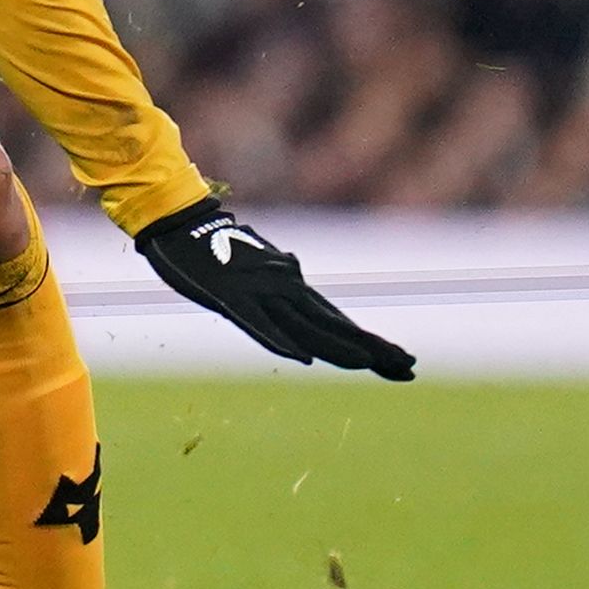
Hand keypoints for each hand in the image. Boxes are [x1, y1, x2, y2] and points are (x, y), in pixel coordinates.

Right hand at [135, 197, 415, 378]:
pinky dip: (280, 341)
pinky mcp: (231, 297)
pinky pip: (258, 324)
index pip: (339, 322)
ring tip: (368, 363)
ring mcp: (259, 293)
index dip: (372, 344)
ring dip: (337, 347)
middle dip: (372, 349)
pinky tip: (302, 358)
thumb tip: (296, 268)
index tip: (404, 362)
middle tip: (409, 368)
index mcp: (291, 286)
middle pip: (333, 327)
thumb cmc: (213, 245)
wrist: (179, 221)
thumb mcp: (254, 262)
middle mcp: (285, 289)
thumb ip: (275, 273)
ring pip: (305, 327)